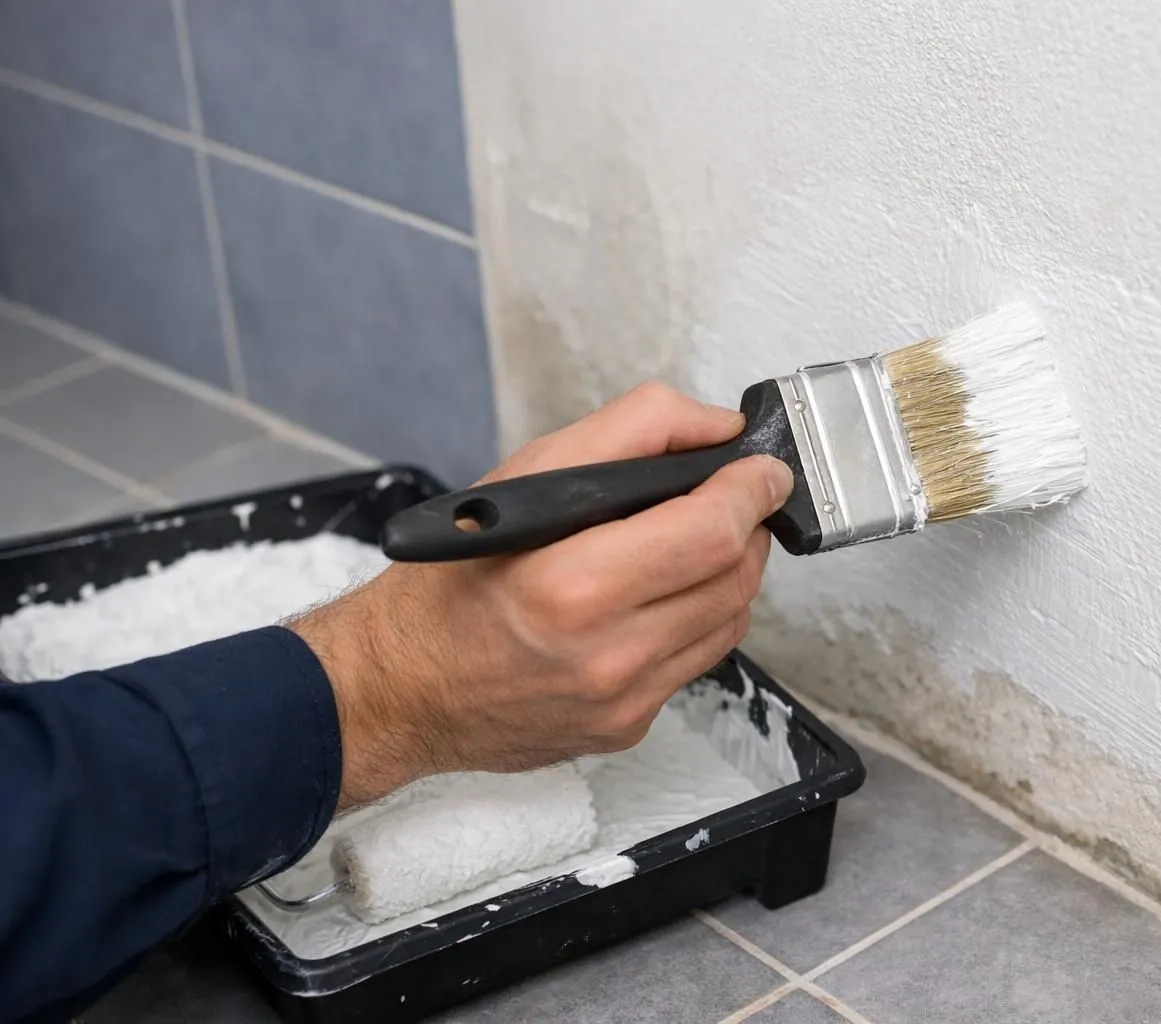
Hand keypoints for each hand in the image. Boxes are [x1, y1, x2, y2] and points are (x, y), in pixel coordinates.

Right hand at [292, 383, 791, 809]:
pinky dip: (695, 619)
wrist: (399, 688)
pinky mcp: (627, 727)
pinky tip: (658, 597)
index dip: (751, 491)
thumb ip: (631, 431)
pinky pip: (696, 661)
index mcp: (573, 586)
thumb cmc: (451, 581)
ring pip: (729, 621)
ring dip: (728, 573)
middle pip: (735, 577)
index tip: (761, 469)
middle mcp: (605, 655)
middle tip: (730, 499)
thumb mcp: (524, 475)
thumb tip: (717, 428)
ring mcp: (622, 701)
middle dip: (746, 528)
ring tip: (694, 542)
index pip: (712, 532)